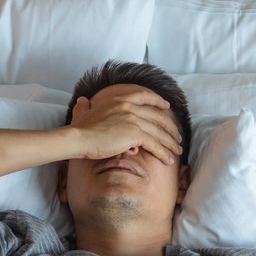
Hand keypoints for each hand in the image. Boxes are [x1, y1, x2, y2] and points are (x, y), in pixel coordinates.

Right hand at [68, 84, 182, 165]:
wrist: (78, 137)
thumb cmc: (79, 128)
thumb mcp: (83, 112)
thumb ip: (84, 106)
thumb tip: (81, 100)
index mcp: (120, 98)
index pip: (145, 96)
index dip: (158, 101)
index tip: (166, 107)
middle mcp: (129, 105)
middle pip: (157, 116)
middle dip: (170, 128)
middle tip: (177, 137)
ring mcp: (134, 119)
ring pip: (159, 132)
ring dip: (170, 143)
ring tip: (177, 151)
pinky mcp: (135, 134)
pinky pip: (155, 144)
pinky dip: (163, 153)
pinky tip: (168, 160)